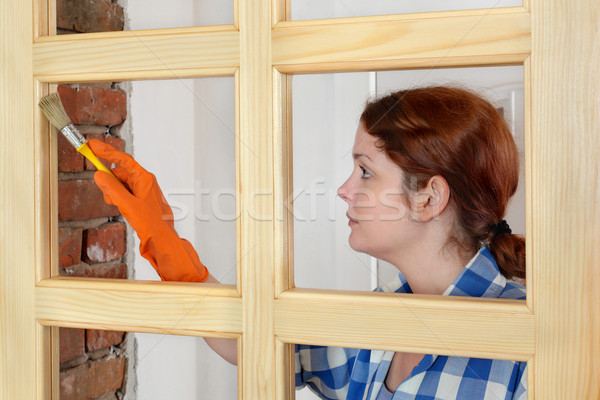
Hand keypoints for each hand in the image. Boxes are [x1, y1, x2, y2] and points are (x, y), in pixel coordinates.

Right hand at [89, 139, 208, 281]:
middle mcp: (144, 181)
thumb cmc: (152, 223)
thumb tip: (99, 175)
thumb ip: (112, 189)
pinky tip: (124, 210)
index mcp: (144, 178)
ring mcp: (142, 190)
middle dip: (109, 184)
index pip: (123, 159)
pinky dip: (118, 200)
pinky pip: (123, 194)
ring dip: (114, 194)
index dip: (106, 151)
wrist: (162, 239)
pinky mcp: (140, 199)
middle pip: (118, 174)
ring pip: (119, 185)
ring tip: (121, 207)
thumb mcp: (128, 205)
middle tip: (110, 197)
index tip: (91, 145)